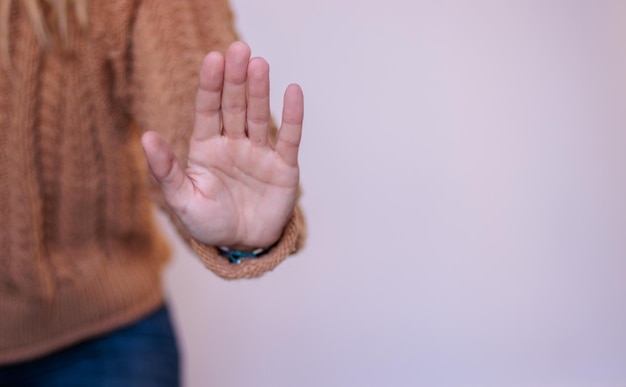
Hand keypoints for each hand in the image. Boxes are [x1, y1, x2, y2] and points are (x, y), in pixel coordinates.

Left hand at [140, 41, 302, 250]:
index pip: (208, 109)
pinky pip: (288, 138)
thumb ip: (166, 170)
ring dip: (260, 91)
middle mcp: (233, 143)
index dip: (210, 85)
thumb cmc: (209, 222)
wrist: (242, 244)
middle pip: (234, 105)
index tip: (213, 59)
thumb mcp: (182, 200)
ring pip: (259, 116)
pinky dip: (293, 116)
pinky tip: (293, 91)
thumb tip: (147, 137)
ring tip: (259, 64)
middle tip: (238, 48)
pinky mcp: (283, 166)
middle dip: (236, 79)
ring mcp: (259, 153)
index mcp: (206, 147)